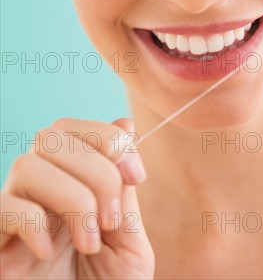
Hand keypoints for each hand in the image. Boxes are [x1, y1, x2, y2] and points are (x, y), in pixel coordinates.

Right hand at [0, 117, 154, 278]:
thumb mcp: (129, 238)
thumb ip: (125, 186)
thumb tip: (126, 124)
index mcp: (71, 181)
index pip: (75, 127)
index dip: (108, 138)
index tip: (136, 175)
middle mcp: (40, 190)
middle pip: (53, 136)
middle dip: (96, 169)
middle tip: (113, 218)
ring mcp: (14, 213)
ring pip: (28, 164)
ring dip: (72, 198)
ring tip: (89, 241)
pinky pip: (3, 207)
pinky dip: (33, 222)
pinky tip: (49, 252)